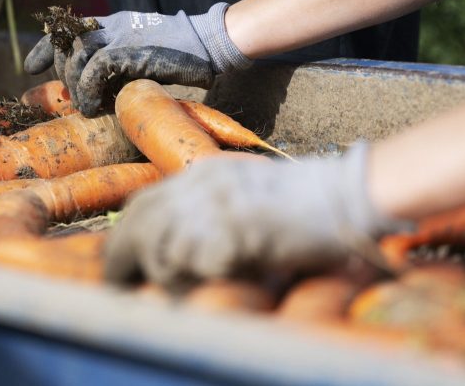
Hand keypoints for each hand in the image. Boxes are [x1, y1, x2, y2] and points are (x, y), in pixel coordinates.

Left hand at [23, 3, 251, 116]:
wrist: (211, 46)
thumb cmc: (181, 63)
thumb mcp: (140, 61)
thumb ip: (113, 69)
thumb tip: (87, 95)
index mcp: (111, 27)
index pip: (66, 32)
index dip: (47, 48)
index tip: (31, 67)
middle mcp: (111, 28)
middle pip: (68, 47)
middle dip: (65, 76)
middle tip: (80, 98)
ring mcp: (122, 36)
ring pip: (78, 56)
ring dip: (77, 86)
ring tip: (88, 106)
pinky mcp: (134, 49)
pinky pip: (99, 65)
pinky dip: (89, 87)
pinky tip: (94, 104)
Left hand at [103, 143, 406, 287]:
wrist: (347, 192)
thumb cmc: (306, 199)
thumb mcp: (246, 190)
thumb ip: (212, 205)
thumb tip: (183, 243)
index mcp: (204, 174)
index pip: (144, 202)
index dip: (125, 234)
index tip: (117, 259)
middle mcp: (203, 185)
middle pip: (140, 222)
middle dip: (121, 257)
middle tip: (118, 286)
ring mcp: (217, 207)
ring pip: (159, 246)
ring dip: (161, 275)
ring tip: (177, 290)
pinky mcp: (235, 234)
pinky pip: (192, 265)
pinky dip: (190, 283)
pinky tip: (205, 289)